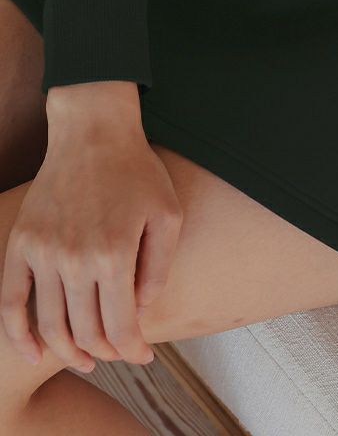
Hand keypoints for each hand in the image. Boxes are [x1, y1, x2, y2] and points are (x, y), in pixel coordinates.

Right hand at [0, 81, 182, 370]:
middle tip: (120, 353)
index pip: (121, 325)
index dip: (134, 349)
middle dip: (106, 352)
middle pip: (86, 331)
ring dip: (69, 351)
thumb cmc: (138, 172)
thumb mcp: (168, 215)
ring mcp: (43, 253)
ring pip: (51, 324)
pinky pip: (12, 301)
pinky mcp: (22, 244)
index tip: (145, 356)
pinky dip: (19, 334)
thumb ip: (159, 267)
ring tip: (86, 358)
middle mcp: (75, 259)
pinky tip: (34, 352)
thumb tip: (142, 310)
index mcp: (115, 254)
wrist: (93, 132)